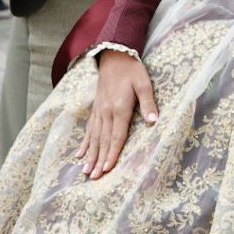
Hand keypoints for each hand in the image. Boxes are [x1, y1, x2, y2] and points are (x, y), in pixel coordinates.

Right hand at [78, 49, 157, 178]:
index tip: (108, 168)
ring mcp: (99, 111)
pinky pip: (89, 129)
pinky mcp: (95, 108)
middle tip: (94, 177)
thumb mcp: (144, 83)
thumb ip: (148, 103)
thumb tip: (154, 121)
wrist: (114, 56)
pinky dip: (85, 142)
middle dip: (98, 160)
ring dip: (90, 155)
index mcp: (119, 108)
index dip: (112, 153)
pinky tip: (80, 154)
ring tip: (85, 171)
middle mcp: (106, 112)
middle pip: (102, 140)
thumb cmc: (132, 70)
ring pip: (94, 137)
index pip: (116, 135)